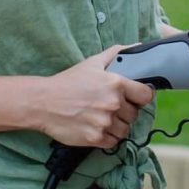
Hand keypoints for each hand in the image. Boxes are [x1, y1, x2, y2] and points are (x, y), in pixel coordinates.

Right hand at [31, 47, 155, 149]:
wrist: (43, 102)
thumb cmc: (67, 82)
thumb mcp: (92, 63)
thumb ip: (117, 54)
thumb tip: (136, 46)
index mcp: (115, 84)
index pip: (146, 95)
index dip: (142, 97)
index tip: (135, 98)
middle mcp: (113, 104)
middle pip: (134, 114)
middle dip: (125, 112)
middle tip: (109, 107)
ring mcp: (104, 123)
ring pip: (125, 130)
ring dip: (116, 126)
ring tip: (101, 118)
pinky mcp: (95, 138)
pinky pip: (113, 142)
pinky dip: (107, 137)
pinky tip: (95, 127)